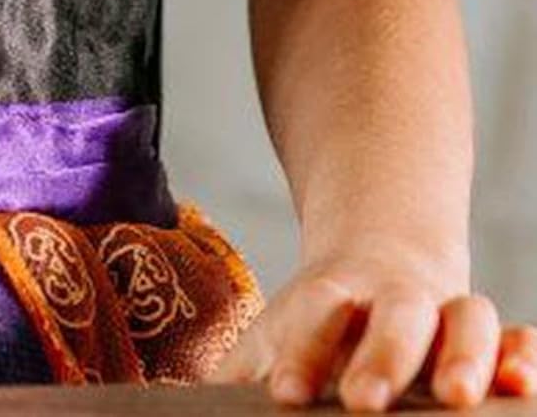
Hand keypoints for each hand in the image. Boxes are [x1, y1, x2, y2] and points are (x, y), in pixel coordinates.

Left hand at [204, 242, 536, 409]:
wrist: (376, 268)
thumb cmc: (315, 326)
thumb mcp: (273, 340)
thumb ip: (236, 374)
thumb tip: (168, 401)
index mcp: (332, 295)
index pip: (318, 313)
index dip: (305, 350)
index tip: (286, 394)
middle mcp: (394, 299)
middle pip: (394, 315)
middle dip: (383, 355)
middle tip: (365, 402)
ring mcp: (447, 314)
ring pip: (466, 317)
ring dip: (465, 354)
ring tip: (460, 398)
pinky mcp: (490, 342)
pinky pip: (518, 340)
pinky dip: (525, 355)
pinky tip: (521, 385)